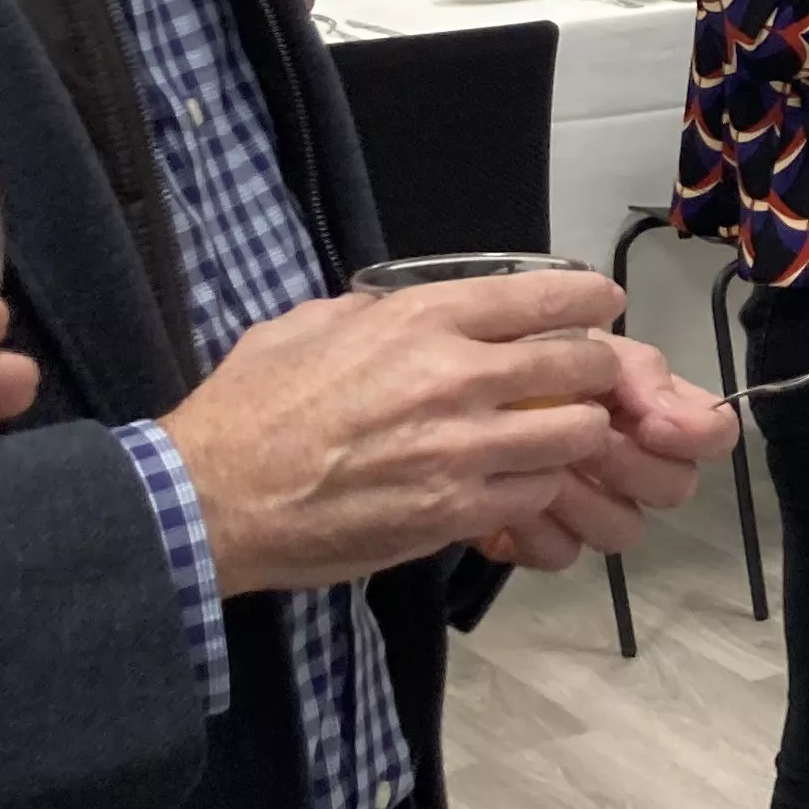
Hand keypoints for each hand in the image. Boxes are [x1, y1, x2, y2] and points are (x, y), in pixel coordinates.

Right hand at [157, 267, 632, 594]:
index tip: (601, 305)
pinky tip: (518, 484)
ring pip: (575, 434)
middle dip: (597, 369)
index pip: (545, 297)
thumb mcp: (309, 325)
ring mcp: (462, 449)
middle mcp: (455, 376)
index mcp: (421, 320)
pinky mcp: (454, 511)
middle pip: (583, 364)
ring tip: (556, 436)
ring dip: (574, 434)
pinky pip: (536, 493)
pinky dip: (538, 488)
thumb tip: (412, 307)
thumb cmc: (248, 409)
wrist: (207, 502)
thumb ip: (376, 311)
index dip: (588, 300)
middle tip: (590, 379)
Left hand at [476, 336, 739, 569]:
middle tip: (582, 443)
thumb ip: (636, 368)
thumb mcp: (564, 339)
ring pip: (624, 527)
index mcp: (645, 406)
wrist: (406, 406)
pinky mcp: (537, 540)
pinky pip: (563, 552)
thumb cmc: (490, 357)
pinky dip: (534, 530)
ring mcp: (586, 504)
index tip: (651, 423)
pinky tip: (501, 503)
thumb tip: (688, 413)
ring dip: (584, 497)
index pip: (712, 432)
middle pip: (674, 485)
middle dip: (630, 463)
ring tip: (534, 470)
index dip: (696, 432)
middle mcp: (628, 459)